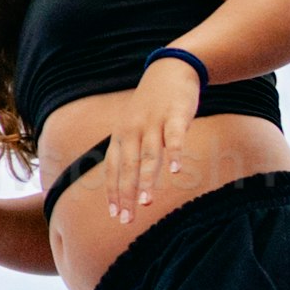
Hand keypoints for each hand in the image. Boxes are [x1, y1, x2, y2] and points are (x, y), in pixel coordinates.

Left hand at [82, 57, 200, 226]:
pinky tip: (177, 172)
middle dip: (125, 193)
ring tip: (146, 202)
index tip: (115, 215)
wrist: (170, 70)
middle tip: (126, 219)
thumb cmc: (152, 106)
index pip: (113, 169)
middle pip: (127, 166)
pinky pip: (174, 137)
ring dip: (146, 179)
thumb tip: (129, 183)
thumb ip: (132, 153)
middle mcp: (133, 130)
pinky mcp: (175, 115)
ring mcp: (153, 122)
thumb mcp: (134, 127)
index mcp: (121, 136)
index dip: (113, 192)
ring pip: (148, 155)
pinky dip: (175, 154)